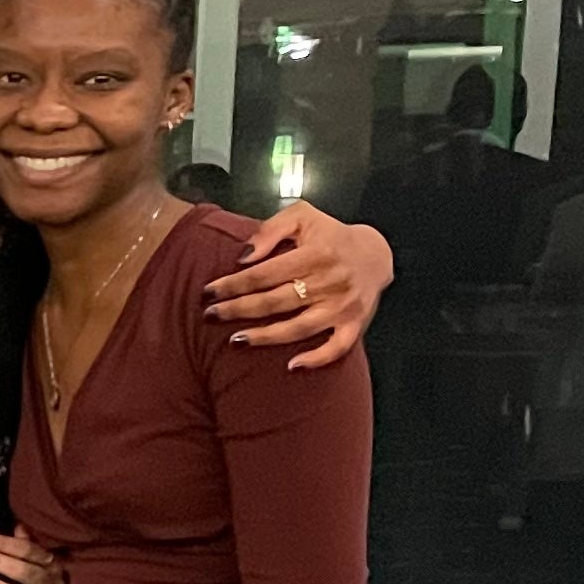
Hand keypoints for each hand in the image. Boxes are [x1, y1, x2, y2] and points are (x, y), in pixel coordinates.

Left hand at [206, 203, 391, 373]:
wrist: (375, 254)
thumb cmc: (329, 235)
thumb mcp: (302, 217)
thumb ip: (270, 230)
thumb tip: (243, 258)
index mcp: (317, 254)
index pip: (265, 274)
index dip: (233, 284)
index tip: (208, 293)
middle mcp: (331, 281)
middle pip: (275, 302)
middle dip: (238, 310)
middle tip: (210, 316)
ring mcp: (343, 306)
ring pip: (298, 328)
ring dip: (265, 337)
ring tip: (235, 341)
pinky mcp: (355, 324)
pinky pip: (337, 348)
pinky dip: (316, 359)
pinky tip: (291, 366)